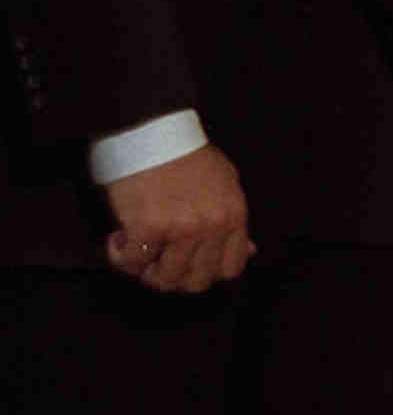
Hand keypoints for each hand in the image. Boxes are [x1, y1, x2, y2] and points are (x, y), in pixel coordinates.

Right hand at [102, 144, 254, 291]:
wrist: (155, 132)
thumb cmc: (189, 157)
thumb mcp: (226, 184)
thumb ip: (234, 221)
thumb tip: (250, 251)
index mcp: (235, 215)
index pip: (231, 268)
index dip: (207, 272)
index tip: (188, 262)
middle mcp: (212, 226)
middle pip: (196, 281)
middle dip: (174, 276)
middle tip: (158, 258)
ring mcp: (181, 229)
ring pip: (164, 279)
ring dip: (145, 269)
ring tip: (138, 246)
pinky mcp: (148, 228)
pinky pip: (132, 264)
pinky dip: (120, 256)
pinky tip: (119, 236)